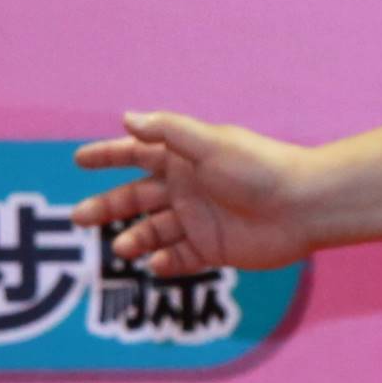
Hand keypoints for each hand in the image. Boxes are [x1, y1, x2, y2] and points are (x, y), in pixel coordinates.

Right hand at [78, 111, 328, 276]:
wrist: (303, 206)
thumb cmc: (259, 167)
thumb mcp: (210, 143)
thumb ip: (167, 131)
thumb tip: (127, 118)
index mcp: (184, 158)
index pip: (136, 154)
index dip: (108, 155)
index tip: (79, 161)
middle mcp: (187, 188)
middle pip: (135, 198)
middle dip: (106, 206)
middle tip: (78, 217)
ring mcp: (198, 220)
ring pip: (153, 232)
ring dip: (134, 239)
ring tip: (122, 248)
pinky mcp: (213, 249)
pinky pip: (179, 259)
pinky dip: (164, 263)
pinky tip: (156, 264)